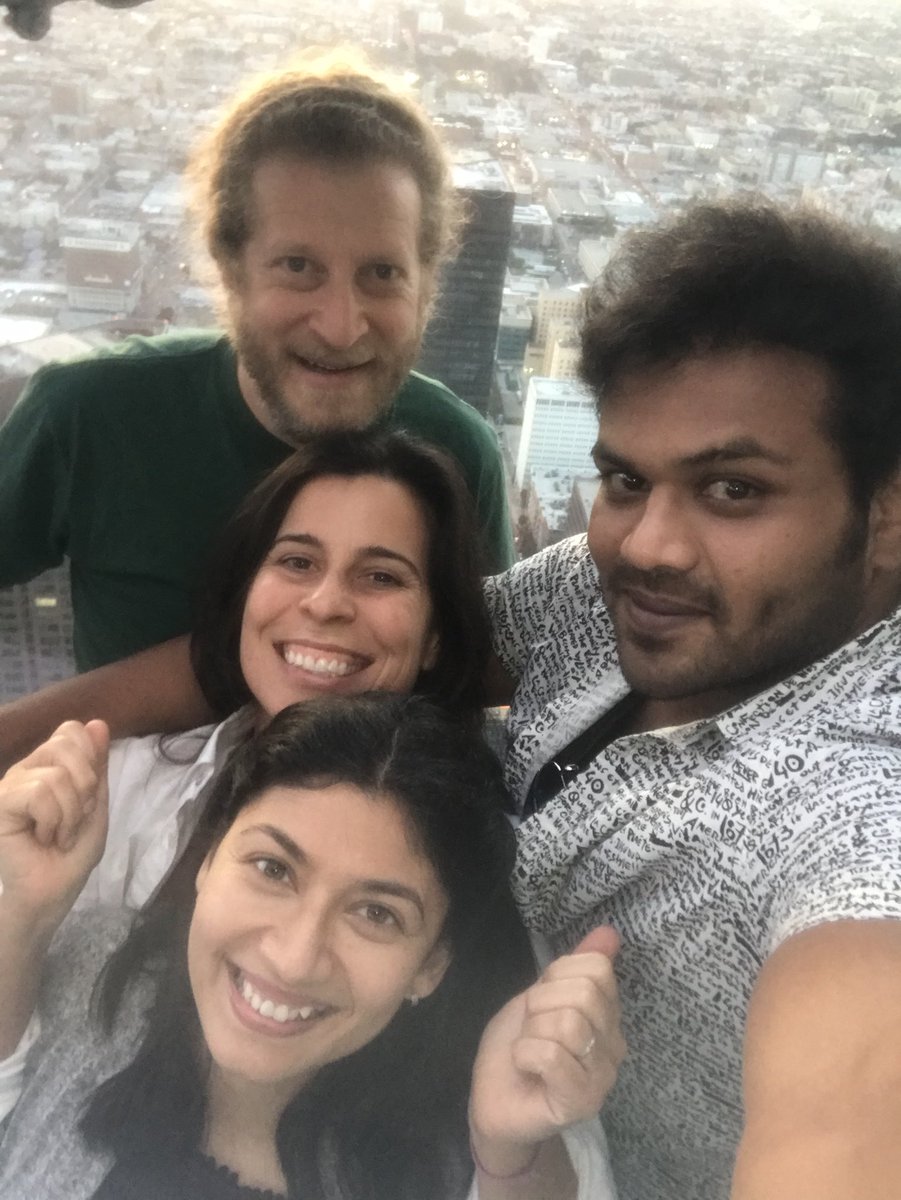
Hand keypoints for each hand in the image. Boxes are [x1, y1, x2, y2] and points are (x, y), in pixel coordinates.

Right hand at [0, 720, 109, 929]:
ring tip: (58, 834)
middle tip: (74, 818)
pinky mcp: (0, 802)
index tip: (89, 798)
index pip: (72, 730)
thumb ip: (97, 765)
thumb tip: (98, 722)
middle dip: (85, 788)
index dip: (91, 761)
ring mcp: (11, 784)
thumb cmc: (72, 853)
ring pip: (56, 775)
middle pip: (66, 743)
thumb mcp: (96, 804)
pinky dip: (53, 820)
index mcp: (49, 764)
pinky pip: (39, 793)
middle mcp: (27, 768)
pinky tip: (43, 837)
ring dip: (70, 813)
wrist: (52, 892)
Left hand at [469, 926, 625, 1160]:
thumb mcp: (540, 995)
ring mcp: (602, 1078)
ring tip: (529, 1050)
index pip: (596, 968)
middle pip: (584, 994)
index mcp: (608, 1016)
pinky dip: (526, 1053)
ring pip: (568, 1024)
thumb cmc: (516, 1046)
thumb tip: (608, 932)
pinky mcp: (582, 1102)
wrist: (493, 1100)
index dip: (556, 977)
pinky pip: (552, 1056)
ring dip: (532, 1031)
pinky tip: (525, 1067)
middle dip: (541, 1004)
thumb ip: (575, 966)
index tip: (540, 1002)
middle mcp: (614, 1047)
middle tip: (532, 1029)